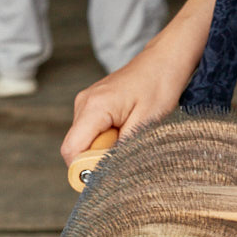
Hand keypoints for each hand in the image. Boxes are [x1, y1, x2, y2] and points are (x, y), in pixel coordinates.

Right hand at [60, 48, 189, 165]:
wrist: (164, 59)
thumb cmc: (160, 85)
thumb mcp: (146, 123)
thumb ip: (122, 150)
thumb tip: (106, 174)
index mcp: (94, 107)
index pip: (71, 151)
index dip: (84, 170)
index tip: (106, 176)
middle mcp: (84, 104)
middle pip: (76, 148)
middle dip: (98, 158)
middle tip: (127, 148)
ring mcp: (86, 103)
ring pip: (85, 141)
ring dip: (105, 148)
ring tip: (130, 133)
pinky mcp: (93, 105)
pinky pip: (92, 131)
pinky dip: (108, 138)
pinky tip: (127, 127)